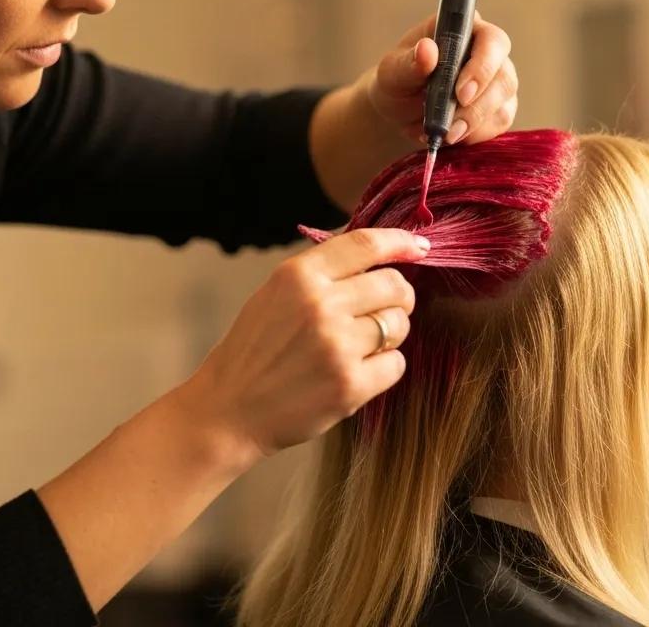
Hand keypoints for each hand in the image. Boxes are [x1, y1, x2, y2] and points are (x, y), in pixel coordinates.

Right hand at [182, 228, 427, 462]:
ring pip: (400, 325)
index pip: (365, 245)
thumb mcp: (275, 293)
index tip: (419, 246)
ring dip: (390, 334)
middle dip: (399, 297)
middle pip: (394, 285)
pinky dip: (384, 367)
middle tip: (386, 309)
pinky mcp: (350, 385)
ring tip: (360, 345)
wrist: (230, 407)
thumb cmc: (254, 349)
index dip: (400, 241)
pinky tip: (356, 371)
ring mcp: (337, 346)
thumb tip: (376, 255)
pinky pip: (396, 364)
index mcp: (298, 275)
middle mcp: (320, 305)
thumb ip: (320, 272)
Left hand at [366, 10, 517, 145]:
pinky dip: (475, 134)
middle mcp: (488, 53)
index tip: (461, 93)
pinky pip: (498, 123)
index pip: (491, 40)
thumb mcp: (393, 71)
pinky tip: (451, 135)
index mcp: (463, 31)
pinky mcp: (498, 108)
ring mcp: (497, 81)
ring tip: (445, 134)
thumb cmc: (397, 80)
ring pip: (503, 103)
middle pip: (503, 76)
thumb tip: (427, 49)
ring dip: (474, 123)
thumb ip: (409, 62)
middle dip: (477, 105)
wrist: (398, 108)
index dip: (483, 66)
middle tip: (451, 125)